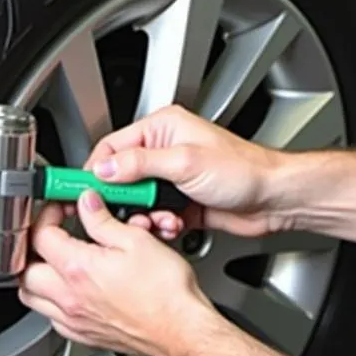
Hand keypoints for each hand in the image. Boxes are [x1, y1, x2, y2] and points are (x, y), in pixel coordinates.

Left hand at [18, 189, 212, 355]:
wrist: (181, 329)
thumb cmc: (165, 291)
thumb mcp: (136, 239)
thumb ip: (103, 220)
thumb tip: (87, 204)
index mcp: (78, 269)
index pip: (41, 236)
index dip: (48, 214)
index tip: (62, 208)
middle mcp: (69, 297)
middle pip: (24, 271)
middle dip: (33, 247)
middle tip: (51, 233)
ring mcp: (74, 320)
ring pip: (33, 299)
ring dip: (38, 276)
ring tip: (54, 261)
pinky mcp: (84, 335)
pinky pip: (52, 318)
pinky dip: (53, 301)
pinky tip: (74, 289)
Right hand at [86, 104, 285, 240]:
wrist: (274, 198)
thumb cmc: (244, 169)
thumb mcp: (185, 162)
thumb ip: (140, 164)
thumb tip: (105, 167)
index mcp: (163, 128)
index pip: (112, 147)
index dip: (95, 171)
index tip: (80, 191)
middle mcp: (165, 151)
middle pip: (121, 177)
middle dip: (123, 200)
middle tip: (125, 213)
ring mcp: (173, 178)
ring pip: (136, 202)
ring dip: (143, 216)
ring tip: (158, 219)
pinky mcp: (181, 203)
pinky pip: (154, 217)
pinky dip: (159, 226)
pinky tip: (173, 226)